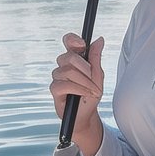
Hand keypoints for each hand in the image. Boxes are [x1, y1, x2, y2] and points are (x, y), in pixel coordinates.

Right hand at [50, 33, 104, 155]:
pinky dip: (78, 89)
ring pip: (68, 71)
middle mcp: (64, 66)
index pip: (68, 42)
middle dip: (85, 69)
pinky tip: (85, 94)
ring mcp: (58, 77)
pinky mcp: (54, 89)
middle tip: (94, 80)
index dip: (73, 40)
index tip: (82, 45)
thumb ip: (96, 59)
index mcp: (74, 59)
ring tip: (92, 91)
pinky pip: (64, 84)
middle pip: (69, 57)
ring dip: (84, 82)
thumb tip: (99, 40)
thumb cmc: (90, 96)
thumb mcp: (98, 77)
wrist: (86, 116)